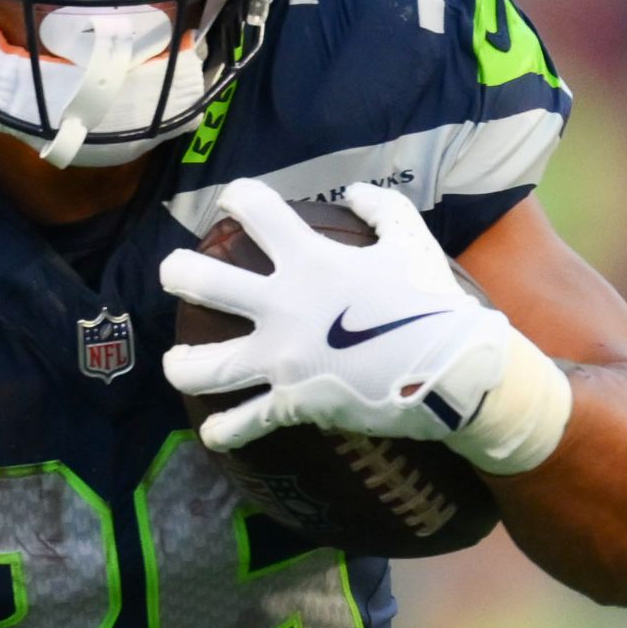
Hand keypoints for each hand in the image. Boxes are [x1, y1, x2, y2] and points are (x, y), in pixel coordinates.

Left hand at [155, 181, 568, 471]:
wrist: (453, 369)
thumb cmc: (433, 302)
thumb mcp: (412, 240)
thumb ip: (380, 208)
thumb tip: (352, 193)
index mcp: (311, 261)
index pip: (256, 211)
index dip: (238, 198)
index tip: (232, 202)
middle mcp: (283, 307)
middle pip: (204, 282)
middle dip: (178, 273)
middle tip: (173, 273)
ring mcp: (282, 359)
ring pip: (205, 366)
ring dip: (182, 365)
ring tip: (177, 363)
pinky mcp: (292, 403)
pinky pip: (245, 424)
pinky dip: (224, 432)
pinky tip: (212, 434)